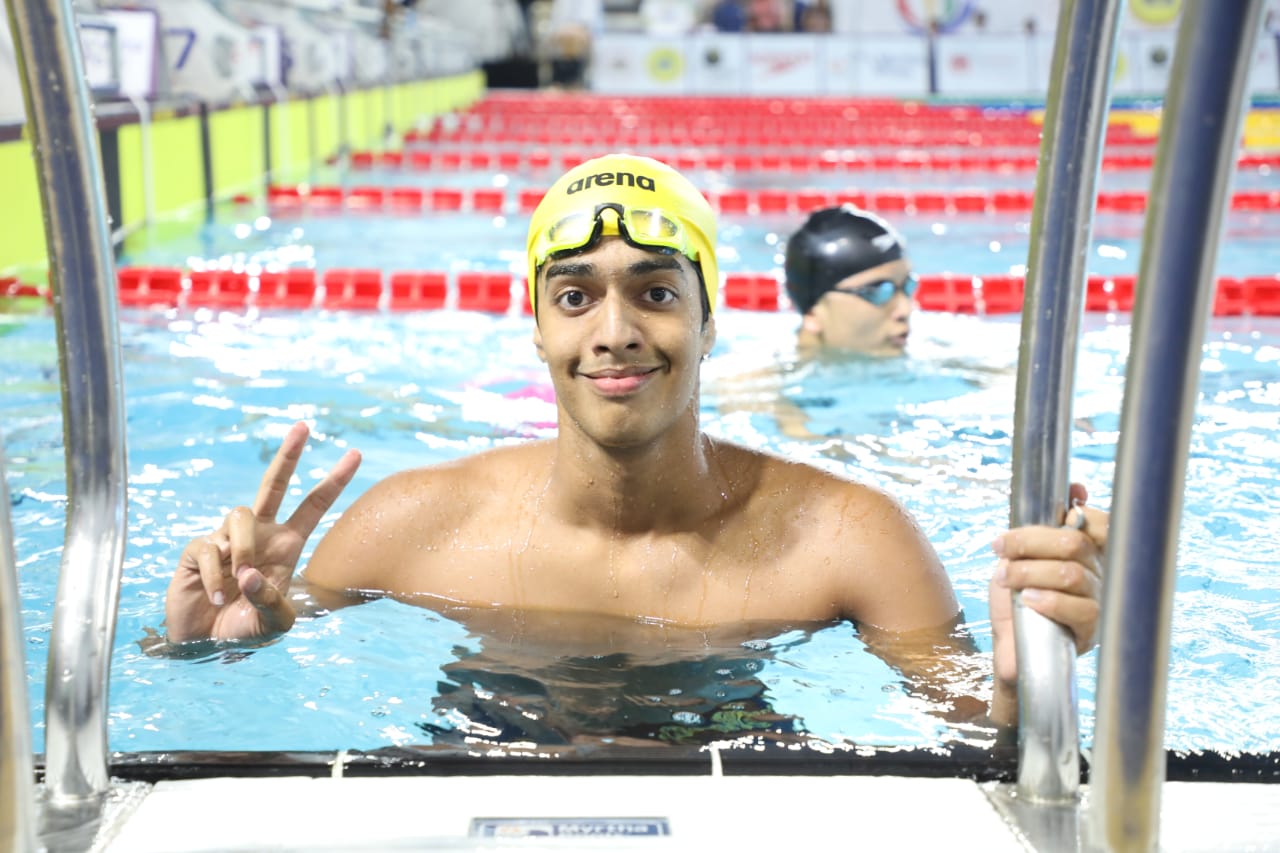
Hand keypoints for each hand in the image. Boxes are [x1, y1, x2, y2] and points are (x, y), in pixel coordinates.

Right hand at [164, 422, 360, 642]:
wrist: (204, 643)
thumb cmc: (245, 628)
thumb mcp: (273, 622)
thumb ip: (271, 602)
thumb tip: (249, 574)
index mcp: (286, 545)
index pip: (314, 506)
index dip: (334, 481)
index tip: (355, 455)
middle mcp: (260, 534)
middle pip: (274, 484)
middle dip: (289, 455)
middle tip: (304, 426)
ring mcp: (229, 538)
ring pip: (240, 515)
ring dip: (244, 550)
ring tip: (237, 584)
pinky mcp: (199, 548)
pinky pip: (211, 548)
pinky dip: (216, 577)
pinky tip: (216, 596)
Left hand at [988, 483, 1107, 719]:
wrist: (1009, 647)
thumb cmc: (1016, 599)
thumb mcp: (1018, 556)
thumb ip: (1037, 528)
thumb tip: (1074, 488)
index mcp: (1084, 553)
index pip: (1100, 523)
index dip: (1079, 512)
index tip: (1050, 513)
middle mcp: (1098, 574)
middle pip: (1074, 543)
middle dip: (1030, 540)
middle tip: (1000, 547)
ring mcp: (1098, 602)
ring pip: (1072, 574)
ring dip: (1029, 571)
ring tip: (1006, 578)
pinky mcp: (1092, 630)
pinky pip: (1080, 609)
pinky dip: (1049, 600)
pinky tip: (1029, 600)